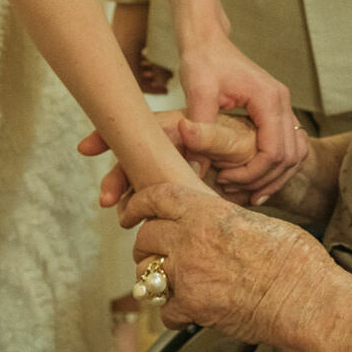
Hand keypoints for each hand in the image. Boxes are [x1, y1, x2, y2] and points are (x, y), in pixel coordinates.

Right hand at [81, 111, 265, 206]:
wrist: (264, 168)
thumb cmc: (252, 146)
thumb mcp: (235, 139)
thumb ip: (211, 135)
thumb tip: (186, 128)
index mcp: (179, 128)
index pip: (139, 129)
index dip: (110, 135)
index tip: (86, 147)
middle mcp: (169, 147)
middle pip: (133, 160)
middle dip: (116, 178)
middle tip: (106, 199)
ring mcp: (171, 168)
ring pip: (140, 182)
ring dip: (127, 198)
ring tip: (124, 218)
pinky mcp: (176, 189)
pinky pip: (155, 199)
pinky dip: (144, 210)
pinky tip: (140, 224)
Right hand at [110, 2, 172, 94]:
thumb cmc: (146, 14)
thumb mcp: (155, 43)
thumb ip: (158, 66)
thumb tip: (164, 83)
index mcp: (125, 55)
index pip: (136, 83)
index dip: (152, 89)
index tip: (165, 89)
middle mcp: (118, 51)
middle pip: (133, 76)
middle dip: (150, 81)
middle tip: (165, 81)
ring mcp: (118, 43)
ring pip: (132, 66)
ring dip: (147, 70)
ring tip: (163, 70)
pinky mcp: (120, 36)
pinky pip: (130, 55)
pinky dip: (142, 60)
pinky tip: (152, 58)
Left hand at [123, 182, 329, 340]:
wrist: (303, 297)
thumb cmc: (292, 258)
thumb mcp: (254, 221)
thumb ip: (223, 220)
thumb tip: (213, 222)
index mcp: (207, 212)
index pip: (157, 197)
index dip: (138, 204)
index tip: (129, 212)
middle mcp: (190, 239)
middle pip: (145, 237)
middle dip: (147, 245)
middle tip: (157, 252)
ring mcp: (188, 274)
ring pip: (147, 273)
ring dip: (156, 278)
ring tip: (172, 282)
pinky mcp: (192, 307)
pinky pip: (164, 310)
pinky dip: (173, 312)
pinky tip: (189, 310)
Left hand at [174, 29, 305, 197]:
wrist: (208, 39)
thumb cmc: (203, 60)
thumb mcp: (197, 91)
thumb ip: (200, 130)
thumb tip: (196, 171)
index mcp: (269, 98)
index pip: (274, 150)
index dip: (253, 173)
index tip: (225, 179)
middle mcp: (282, 102)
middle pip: (289, 156)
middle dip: (264, 180)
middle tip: (234, 191)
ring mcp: (282, 106)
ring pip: (294, 154)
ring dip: (273, 176)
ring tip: (246, 192)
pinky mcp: (275, 111)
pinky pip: (288, 145)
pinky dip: (275, 166)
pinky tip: (253, 178)